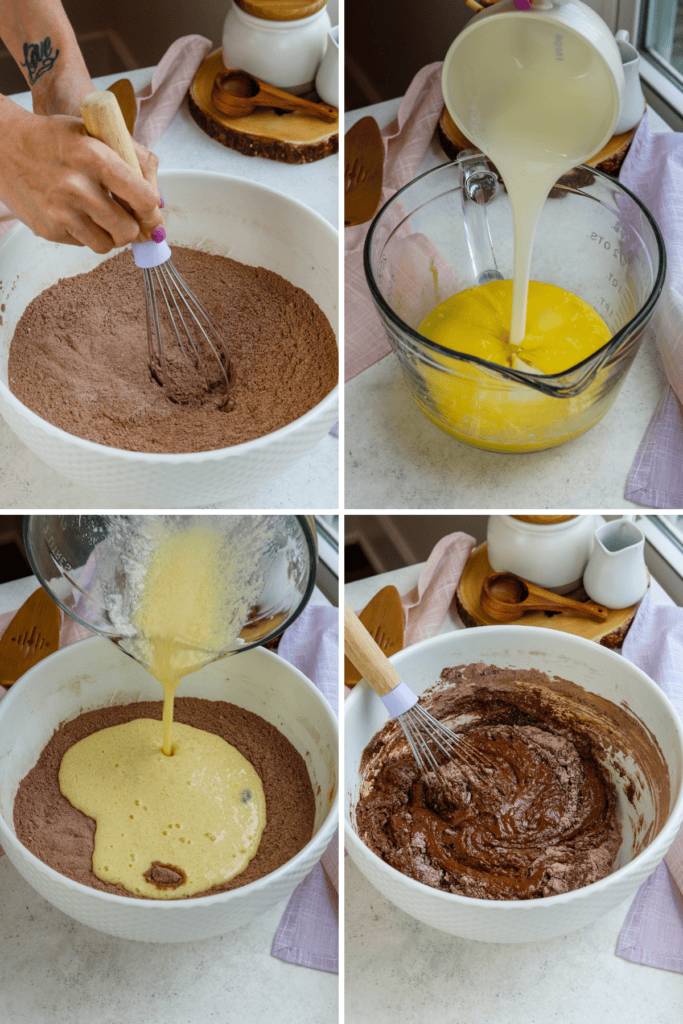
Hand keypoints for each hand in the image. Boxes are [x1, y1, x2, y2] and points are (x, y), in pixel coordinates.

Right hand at [0, 101, 163, 251]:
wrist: (2, 146)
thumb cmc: (55, 138)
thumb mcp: (95, 134)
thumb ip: (134, 161)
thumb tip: (158, 204)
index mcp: (94, 156)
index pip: (144, 199)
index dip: (153, 212)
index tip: (152, 215)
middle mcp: (77, 186)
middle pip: (128, 230)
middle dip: (132, 227)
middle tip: (126, 217)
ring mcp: (61, 211)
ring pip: (108, 245)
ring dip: (111, 235)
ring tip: (101, 215)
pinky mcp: (49, 230)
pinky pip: (83, 244)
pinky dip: (86, 234)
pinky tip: (76, 213)